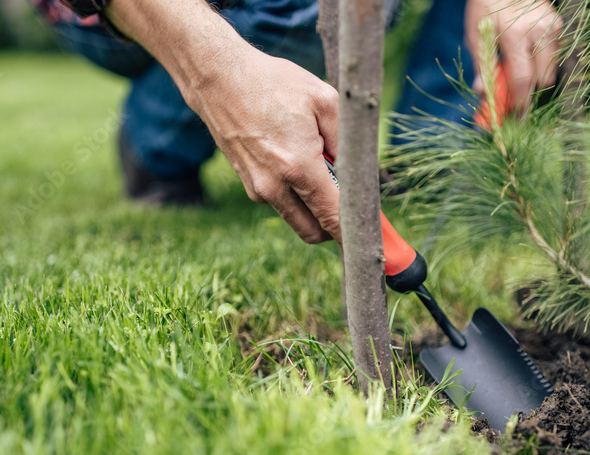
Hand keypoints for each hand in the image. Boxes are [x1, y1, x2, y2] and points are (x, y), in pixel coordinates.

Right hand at [189, 48, 341, 243]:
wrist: (218, 78)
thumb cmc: (274, 83)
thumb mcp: (325, 101)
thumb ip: (347, 143)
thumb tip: (360, 175)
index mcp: (299, 167)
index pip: (334, 218)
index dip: (354, 234)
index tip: (371, 242)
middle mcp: (275, 186)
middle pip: (314, 232)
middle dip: (334, 226)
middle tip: (349, 203)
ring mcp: (257, 189)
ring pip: (296, 218)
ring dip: (313, 206)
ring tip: (318, 164)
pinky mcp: (248, 184)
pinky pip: (280, 200)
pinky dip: (293, 191)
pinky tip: (292, 156)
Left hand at [464, 0, 562, 114]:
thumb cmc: (487, 5)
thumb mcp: (476, 34)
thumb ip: (482, 64)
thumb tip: (483, 93)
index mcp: (515, 35)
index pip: (522, 80)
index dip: (520, 103)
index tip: (515, 117)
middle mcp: (539, 31)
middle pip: (543, 79)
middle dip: (529, 93)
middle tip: (515, 100)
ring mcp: (552, 27)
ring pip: (552, 69)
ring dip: (537, 79)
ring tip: (520, 76)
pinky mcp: (559, 24)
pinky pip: (555, 55)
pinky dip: (542, 63)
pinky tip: (528, 58)